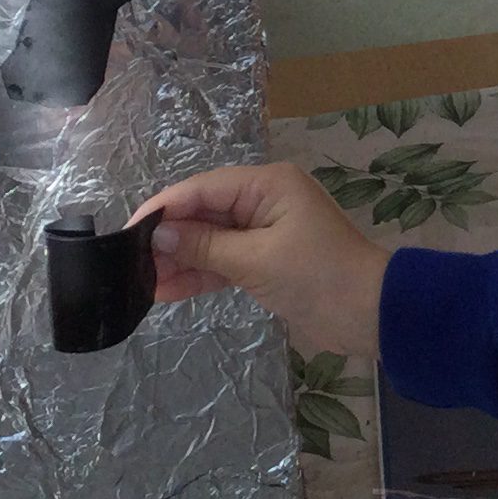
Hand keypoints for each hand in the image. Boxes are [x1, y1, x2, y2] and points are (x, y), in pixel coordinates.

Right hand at [133, 164, 386, 358]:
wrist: (369, 313)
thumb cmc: (318, 276)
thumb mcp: (257, 260)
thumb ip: (206, 246)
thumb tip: (159, 234)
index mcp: (267, 185)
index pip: (202, 189)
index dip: (163, 208)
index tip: (128, 231)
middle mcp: (264, 200)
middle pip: (204, 213)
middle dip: (169, 238)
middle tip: (130, 263)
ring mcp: (265, 231)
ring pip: (211, 240)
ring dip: (180, 261)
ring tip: (142, 283)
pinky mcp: (267, 260)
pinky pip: (224, 261)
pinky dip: (201, 275)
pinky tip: (167, 290)